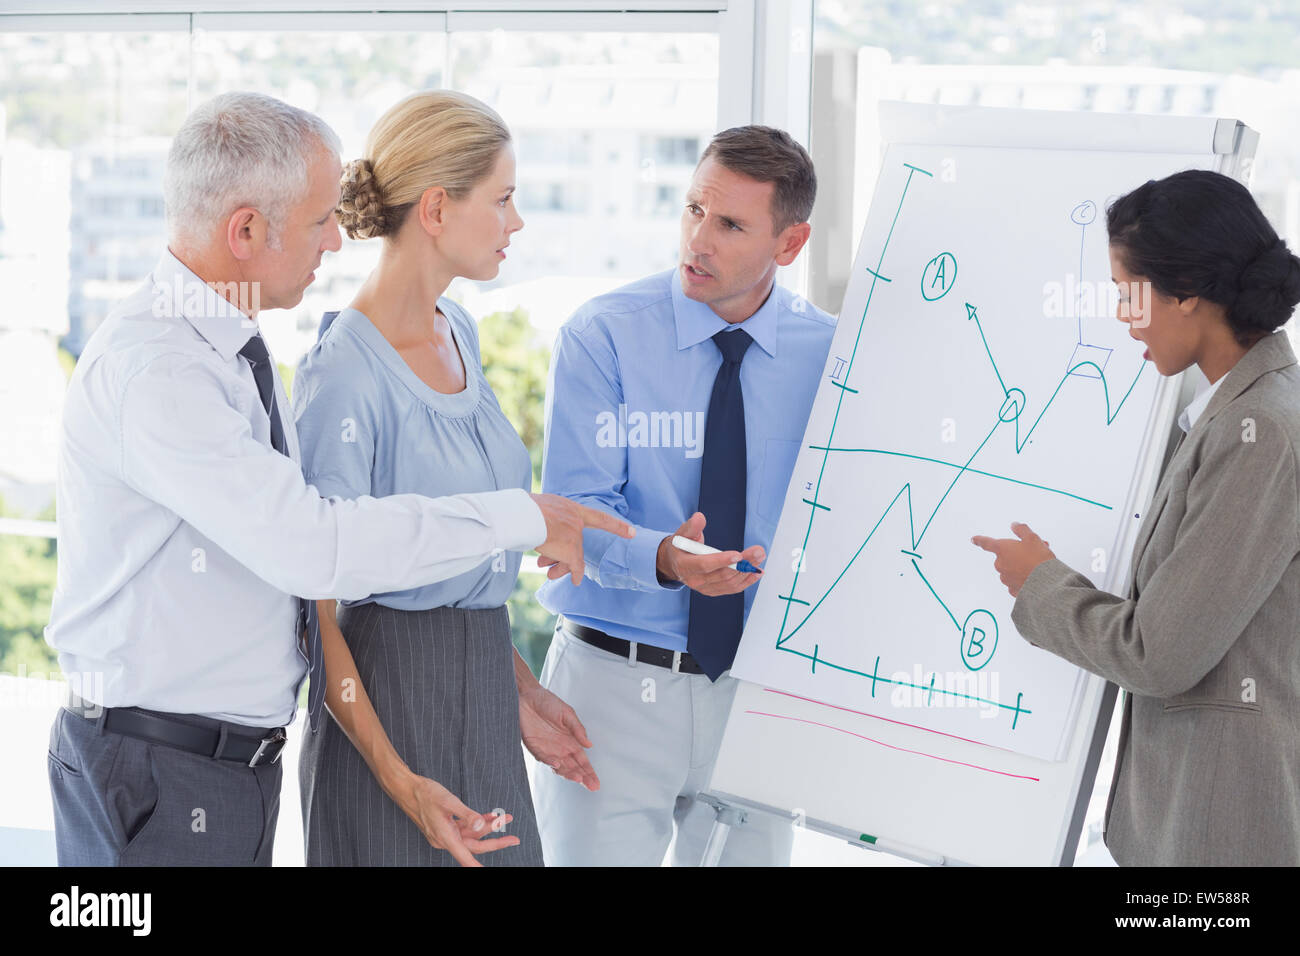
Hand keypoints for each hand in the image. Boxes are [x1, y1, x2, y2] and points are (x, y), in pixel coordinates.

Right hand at [394, 772, 519, 866]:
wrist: (407, 789)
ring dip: (488, 827)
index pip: (466, 857)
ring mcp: (445, 833)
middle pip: (475, 845)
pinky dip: (477, 822)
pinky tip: (490, 815)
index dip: (477, 867)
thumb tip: (481, 825)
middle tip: (515, 839)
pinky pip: (465, 828)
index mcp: (445, 837)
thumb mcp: (449, 801)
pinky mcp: (445, 826)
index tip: (486, 872)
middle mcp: (445, 839)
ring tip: (506, 818)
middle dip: (496, 841)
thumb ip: (467, 814)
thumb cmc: (425, 794)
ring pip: (471, 835)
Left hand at [518, 685, 599, 791]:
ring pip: (559, 767)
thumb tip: (589, 745)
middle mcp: (560, 748)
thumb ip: (578, 729)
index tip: (596, 783)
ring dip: (568, 773)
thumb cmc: (548, 702)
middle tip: (591, 786)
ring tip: (578, 778)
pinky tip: (557, 764)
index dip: (589, 772)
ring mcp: (547, 749)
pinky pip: (542, 757)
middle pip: (573, 767)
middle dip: (582, 777)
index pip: (582, 760)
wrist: (527, 696)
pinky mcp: (534, 746)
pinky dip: (550, 762)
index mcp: (570, 741)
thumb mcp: (568, 714)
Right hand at [530, 494, 634, 585]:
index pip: (598, 517)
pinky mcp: (571, 549)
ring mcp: (575, 535)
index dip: (616, 526)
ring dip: (559, 565)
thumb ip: (547, 519)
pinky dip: (574, 573)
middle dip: (566, 555)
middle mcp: (576, 520)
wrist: (522, 515)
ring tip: (550, 573)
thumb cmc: (523, 512)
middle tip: (570, 560)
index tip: (633, 532)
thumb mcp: (539, 508)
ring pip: (572, 554)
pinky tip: (575, 580)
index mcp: (571, 508)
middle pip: (576, 542)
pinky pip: (575, 565)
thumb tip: (541, 534)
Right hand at [655, 512, 764, 596]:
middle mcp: (694, 580)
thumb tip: (700, 517)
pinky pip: (732, 588)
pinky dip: (746, 581)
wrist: (675, 563)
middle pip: (721, 574)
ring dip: (747, 571)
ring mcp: (704, 588)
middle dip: (742, 564)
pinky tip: (756, 572)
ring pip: (729, 582)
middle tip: (757, 552)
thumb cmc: (681, 546)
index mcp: (684, 565)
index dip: (721, 561)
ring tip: (759, 557)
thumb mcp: (682, 533)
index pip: (704, 565)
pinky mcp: (713, 590)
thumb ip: (692, 526)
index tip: (738, 554)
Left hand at [970, 522, 1054, 597]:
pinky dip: (1023, 578)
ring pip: (1012, 568)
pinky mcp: (1012, 589)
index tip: (973, 539)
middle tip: (1035, 551)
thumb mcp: (1032, 538)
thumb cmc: (1039, 560)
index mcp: (1002, 549)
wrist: (1046, 583)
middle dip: (1019, 552)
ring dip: (1022, 565)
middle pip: (1006, 555)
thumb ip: (1021, 530)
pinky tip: (1034, 576)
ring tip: (1038, 564)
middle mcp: (1000, 564)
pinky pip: (1016, 581)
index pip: (986, 543)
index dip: (980, 540)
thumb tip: (1014, 525)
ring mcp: (1005, 578)